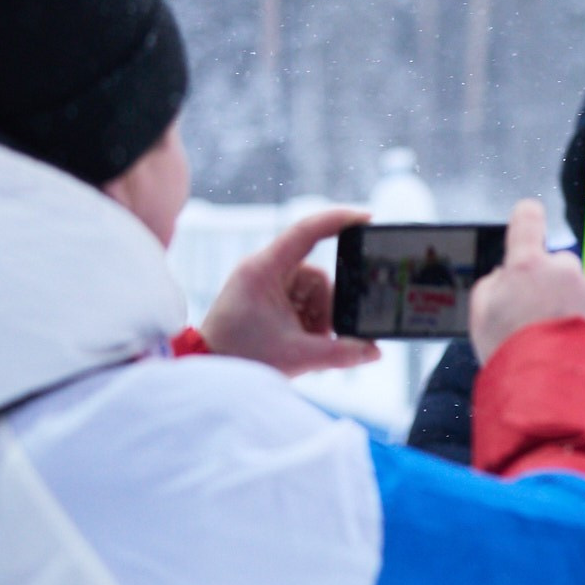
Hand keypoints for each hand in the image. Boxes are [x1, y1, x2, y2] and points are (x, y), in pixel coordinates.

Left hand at [199, 205, 379, 374]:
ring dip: (319, 317)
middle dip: (327, 307)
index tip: (368, 219)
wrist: (209, 366)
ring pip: (314, 291)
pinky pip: (304, 301)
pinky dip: (310, 321)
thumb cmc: (241, 356)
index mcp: (264, 269)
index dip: (339, 220)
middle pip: (318, 275)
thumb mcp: (298, 356)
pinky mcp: (268, 298)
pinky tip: (302, 339)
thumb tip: (375, 351)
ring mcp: (266, 284)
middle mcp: (265, 270)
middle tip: (323, 333)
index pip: (307, 231)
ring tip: (307, 342)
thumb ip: (341, 353)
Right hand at [471, 200, 584, 361]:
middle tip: (536, 316)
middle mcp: (560, 269)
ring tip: (554, 337)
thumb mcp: (482, 316)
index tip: (529, 212)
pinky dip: (584, 319)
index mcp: (525, 266)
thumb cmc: (511, 351)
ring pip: (575, 287)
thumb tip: (505, 275)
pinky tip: (571, 343)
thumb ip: (492, 286)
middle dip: (549, 283)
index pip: (527, 222)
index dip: (527, 217)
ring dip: (568, 304)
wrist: (554, 383)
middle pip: (555, 264)